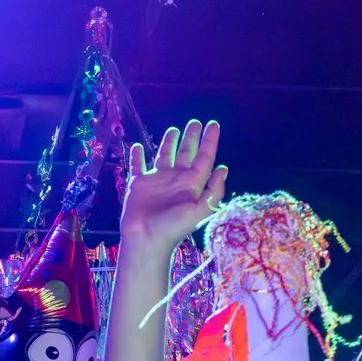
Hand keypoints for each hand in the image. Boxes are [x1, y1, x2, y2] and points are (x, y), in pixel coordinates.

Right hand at [120, 119, 227, 251]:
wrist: (147, 238)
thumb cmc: (174, 227)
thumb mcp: (200, 210)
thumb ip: (214, 191)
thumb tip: (224, 169)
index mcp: (192, 184)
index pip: (204, 158)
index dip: (210, 142)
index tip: (214, 125)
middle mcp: (176, 179)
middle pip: (186, 153)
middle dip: (191, 138)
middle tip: (195, 122)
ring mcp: (157, 180)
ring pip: (164, 155)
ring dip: (169, 143)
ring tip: (173, 129)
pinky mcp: (139, 183)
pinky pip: (138, 165)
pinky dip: (137, 155)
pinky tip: (138, 146)